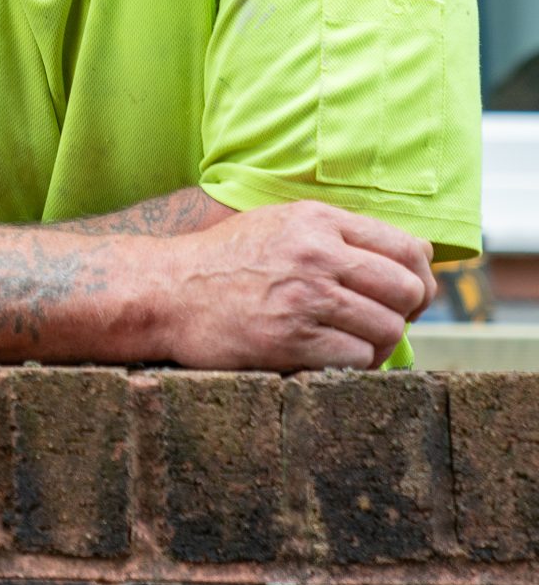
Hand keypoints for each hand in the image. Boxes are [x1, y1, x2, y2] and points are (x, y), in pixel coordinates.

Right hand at [153, 200, 436, 369]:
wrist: (164, 291)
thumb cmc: (225, 260)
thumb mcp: (279, 223)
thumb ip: (340, 232)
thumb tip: (417, 253)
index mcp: (317, 221)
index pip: (408, 248)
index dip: (419, 277)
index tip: (404, 294)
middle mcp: (316, 255)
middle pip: (407, 290)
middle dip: (404, 312)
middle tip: (380, 321)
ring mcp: (304, 298)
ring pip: (388, 329)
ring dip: (376, 342)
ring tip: (349, 340)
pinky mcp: (290, 340)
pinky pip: (357, 359)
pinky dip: (352, 363)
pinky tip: (328, 355)